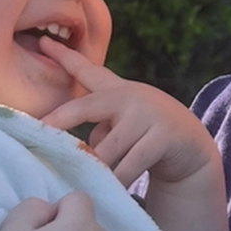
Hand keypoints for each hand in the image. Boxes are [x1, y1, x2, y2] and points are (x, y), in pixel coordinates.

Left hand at [38, 37, 219, 189]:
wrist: (191, 146)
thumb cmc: (145, 136)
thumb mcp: (121, 126)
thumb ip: (99, 130)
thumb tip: (79, 150)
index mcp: (116, 91)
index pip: (87, 70)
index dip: (64, 56)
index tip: (43, 42)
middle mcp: (130, 96)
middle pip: (87, 107)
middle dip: (61, 119)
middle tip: (40, 133)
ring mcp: (148, 114)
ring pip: (107, 150)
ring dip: (94, 169)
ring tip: (82, 183)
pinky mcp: (163, 136)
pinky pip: (130, 165)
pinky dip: (118, 180)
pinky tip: (111, 189)